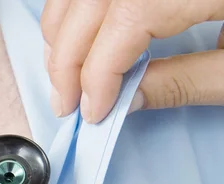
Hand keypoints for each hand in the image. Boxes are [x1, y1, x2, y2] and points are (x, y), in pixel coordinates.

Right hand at [41, 0, 223, 122]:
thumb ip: (184, 82)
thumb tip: (126, 100)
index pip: (126, 19)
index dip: (98, 71)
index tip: (92, 110)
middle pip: (91, 1)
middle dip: (67, 58)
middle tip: (65, 102)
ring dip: (62, 33)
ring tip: (63, 76)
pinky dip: (73, 13)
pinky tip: (75, 40)